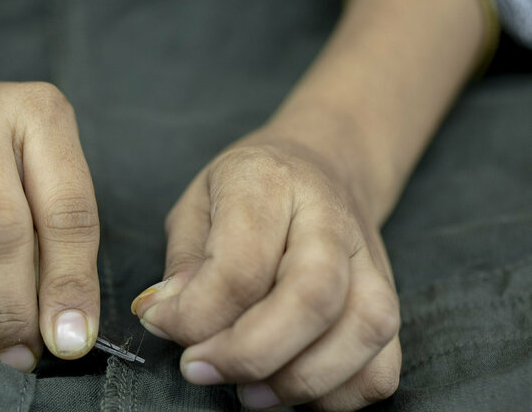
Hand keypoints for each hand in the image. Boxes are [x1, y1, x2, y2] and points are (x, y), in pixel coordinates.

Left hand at [131, 131, 400, 409]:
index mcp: (269, 182)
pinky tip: (293, 388)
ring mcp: (371, 262)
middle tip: (200, 369)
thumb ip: (182, 261)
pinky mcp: (391, 301)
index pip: (240, 265)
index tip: (162, 324)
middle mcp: (330, 219)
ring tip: (248, 393)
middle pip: (311, 298)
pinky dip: (339, 395)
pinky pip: (382, 366)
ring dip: (299, 382)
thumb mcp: (197, 203)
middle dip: (249, 354)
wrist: (327, 164)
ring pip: (362, 332)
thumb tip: (164, 316)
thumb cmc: (251, 190)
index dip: (195, 314)